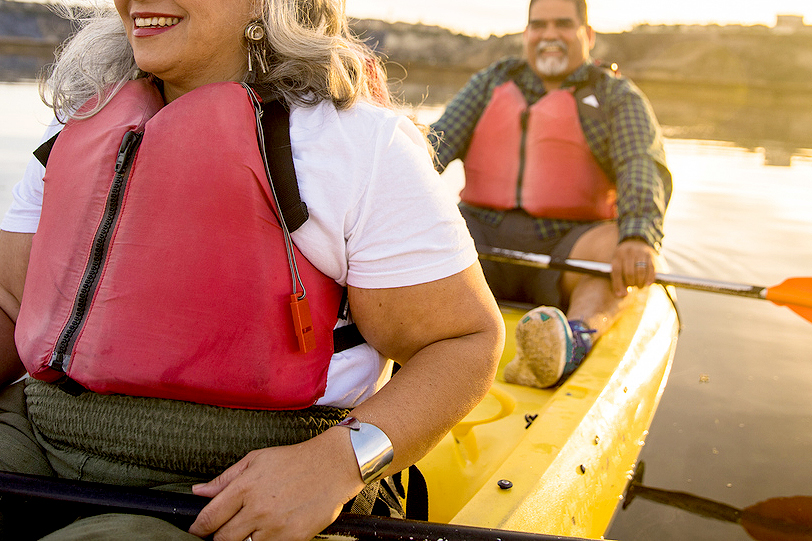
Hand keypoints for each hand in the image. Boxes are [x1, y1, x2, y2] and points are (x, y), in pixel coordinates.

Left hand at [188, 427, 363, 540]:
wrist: (333, 466)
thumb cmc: (294, 460)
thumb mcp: (256, 459)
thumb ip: (225, 479)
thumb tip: (198, 492)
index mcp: (245, 487)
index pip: (209, 518)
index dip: (198, 528)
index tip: (198, 530)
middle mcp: (257, 509)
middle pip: (223, 539)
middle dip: (219, 537)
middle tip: (223, 531)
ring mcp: (275, 526)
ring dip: (243, 540)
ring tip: (252, 527)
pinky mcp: (292, 538)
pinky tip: (269, 530)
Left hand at [610, 238, 657, 296]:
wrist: (635, 240)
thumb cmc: (624, 258)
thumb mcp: (617, 263)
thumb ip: (617, 279)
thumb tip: (621, 295)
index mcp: (617, 256)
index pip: (616, 272)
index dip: (618, 285)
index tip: (622, 294)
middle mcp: (628, 253)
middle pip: (629, 273)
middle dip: (631, 283)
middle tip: (633, 286)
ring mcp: (639, 253)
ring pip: (640, 271)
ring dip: (640, 282)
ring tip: (640, 286)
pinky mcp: (649, 255)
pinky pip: (651, 269)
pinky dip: (650, 278)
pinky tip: (648, 283)